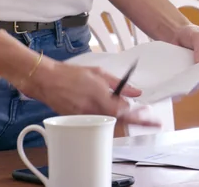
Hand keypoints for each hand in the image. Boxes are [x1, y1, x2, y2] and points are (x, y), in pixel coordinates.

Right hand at [18, 59, 161, 126]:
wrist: (47, 80)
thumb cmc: (70, 74)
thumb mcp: (99, 74)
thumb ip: (120, 85)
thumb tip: (136, 91)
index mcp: (100, 97)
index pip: (126, 112)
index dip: (141, 117)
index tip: (152, 120)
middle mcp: (93, 111)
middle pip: (120, 122)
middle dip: (136, 121)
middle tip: (148, 119)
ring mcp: (85, 118)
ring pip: (110, 124)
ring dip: (123, 120)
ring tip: (134, 114)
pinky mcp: (78, 121)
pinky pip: (98, 122)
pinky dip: (108, 118)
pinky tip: (112, 112)